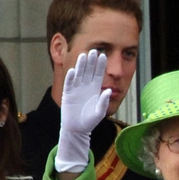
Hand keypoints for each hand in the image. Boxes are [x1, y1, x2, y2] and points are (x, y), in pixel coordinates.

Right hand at [55, 50, 110, 172]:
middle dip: (92, 61)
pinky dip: (71, 77)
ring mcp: (76, 89)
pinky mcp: (68, 94)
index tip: (104, 55)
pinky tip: (73, 70)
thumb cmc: (90, 121)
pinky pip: (69, 84)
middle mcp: (86, 86)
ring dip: (81, 65)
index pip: (99, 74)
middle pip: (89, 71)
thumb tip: (108, 91)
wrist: (77, 128)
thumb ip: (104, 101)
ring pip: (79, 74)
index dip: (101, 65)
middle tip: (94, 50)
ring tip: (84, 55)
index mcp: (95, 89)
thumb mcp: (100, 112)